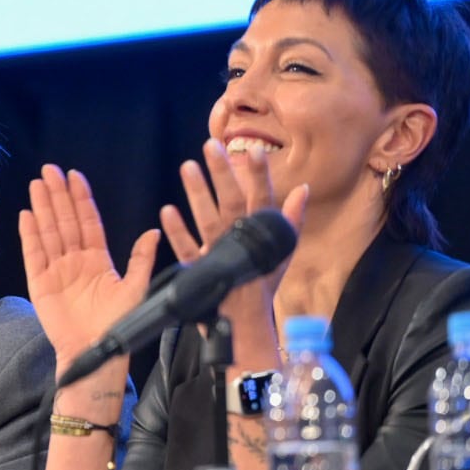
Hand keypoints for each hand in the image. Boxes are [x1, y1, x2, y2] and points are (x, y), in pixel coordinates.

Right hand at [19, 164, 160, 369]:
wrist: (96, 353)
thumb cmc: (117, 325)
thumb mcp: (135, 289)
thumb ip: (141, 259)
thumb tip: (153, 232)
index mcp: (98, 260)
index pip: (88, 222)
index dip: (81, 199)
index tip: (75, 177)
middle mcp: (75, 261)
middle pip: (64, 221)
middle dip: (58, 195)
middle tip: (50, 170)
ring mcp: (56, 270)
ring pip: (48, 231)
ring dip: (43, 207)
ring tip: (37, 184)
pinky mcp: (40, 283)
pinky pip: (34, 254)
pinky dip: (30, 235)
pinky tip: (27, 215)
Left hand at [160, 140, 307, 361]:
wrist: (246, 324)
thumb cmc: (261, 283)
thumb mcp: (281, 252)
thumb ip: (291, 220)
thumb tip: (303, 189)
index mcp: (261, 235)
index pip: (262, 199)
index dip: (259, 175)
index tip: (255, 149)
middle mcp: (240, 242)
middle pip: (231, 203)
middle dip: (222, 174)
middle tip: (209, 145)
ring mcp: (220, 256)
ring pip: (208, 220)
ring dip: (197, 193)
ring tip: (186, 166)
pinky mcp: (201, 271)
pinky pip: (188, 250)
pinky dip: (177, 231)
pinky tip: (167, 211)